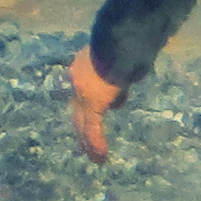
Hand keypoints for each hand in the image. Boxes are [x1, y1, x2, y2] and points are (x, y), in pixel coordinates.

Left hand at [67, 46, 124, 162]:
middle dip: (81, 128)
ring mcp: (82, 93)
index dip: (86, 106)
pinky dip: (96, 144)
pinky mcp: (92, 104)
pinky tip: (101, 158)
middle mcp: (76, 81)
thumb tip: (121, 90)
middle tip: (84, 145)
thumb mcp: (119, 58)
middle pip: (76, 111)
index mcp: (81, 67)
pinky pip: (93, 129)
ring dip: (88, 142)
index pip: (81, 91)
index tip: (93, 116)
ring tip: (95, 159)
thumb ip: (117, 74)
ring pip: (82, 123)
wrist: (120, 41)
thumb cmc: (124, 44)